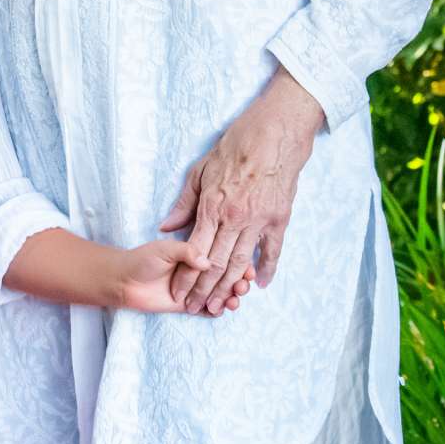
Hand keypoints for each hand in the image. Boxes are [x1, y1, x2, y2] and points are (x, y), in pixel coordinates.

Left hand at [107, 240, 246, 315]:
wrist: (123, 281)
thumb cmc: (142, 259)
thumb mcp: (164, 249)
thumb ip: (186, 252)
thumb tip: (208, 262)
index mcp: (198, 253)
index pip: (225, 257)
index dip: (239, 263)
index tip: (248, 269)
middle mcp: (200, 271)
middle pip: (228, 277)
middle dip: (239, 282)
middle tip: (243, 287)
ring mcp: (196, 289)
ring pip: (222, 294)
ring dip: (232, 297)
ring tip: (235, 300)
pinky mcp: (190, 305)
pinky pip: (209, 310)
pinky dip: (219, 310)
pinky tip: (223, 309)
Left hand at [158, 68, 327, 313]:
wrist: (272, 135)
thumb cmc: (233, 149)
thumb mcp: (200, 171)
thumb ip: (184, 202)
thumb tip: (165, 226)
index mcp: (213, 207)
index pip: (195, 252)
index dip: (186, 276)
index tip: (178, 292)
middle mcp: (235, 219)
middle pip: (216, 264)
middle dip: (203, 290)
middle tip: (194, 308)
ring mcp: (259, 221)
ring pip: (241, 263)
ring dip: (229, 287)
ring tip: (220, 305)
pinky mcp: (279, 219)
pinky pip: (272, 251)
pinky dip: (267, 269)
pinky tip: (260, 285)